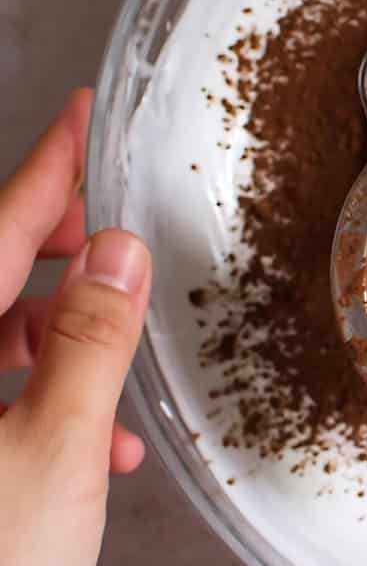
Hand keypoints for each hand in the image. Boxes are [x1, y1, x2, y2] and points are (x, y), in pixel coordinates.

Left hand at [0, 90, 150, 565]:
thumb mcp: (58, 452)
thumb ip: (89, 341)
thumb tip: (114, 251)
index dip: (49, 165)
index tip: (82, 112)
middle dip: (62, 262)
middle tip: (117, 250)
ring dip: (64, 348)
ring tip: (119, 388)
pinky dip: (49, 404)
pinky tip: (101, 448)